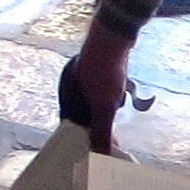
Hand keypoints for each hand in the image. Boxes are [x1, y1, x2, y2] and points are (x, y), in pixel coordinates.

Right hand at [59, 34, 133, 153]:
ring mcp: (84, 75)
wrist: (114, 36)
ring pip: (95, 101)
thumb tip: (100, 153)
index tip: (97, 148)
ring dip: (106, 109)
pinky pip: (104, 88)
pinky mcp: (98, 67)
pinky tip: (122, 93)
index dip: (83, 138)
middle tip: (114, 138)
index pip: (71, 125)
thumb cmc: (104, 71)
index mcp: (67, 96)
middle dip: (99, 125)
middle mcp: (71, 85)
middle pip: (84, 114)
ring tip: (118, 107)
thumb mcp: (104, 106)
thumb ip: (101, 131)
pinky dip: (112, 94)